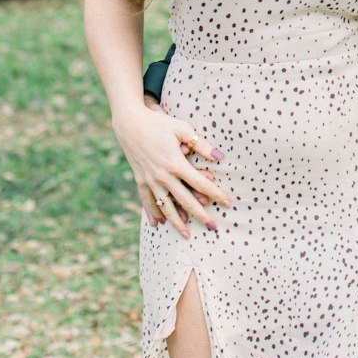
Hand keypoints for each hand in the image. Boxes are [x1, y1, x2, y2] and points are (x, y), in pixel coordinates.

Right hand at [112, 99, 231, 237]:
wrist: (129, 123)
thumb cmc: (159, 123)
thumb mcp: (181, 128)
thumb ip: (200, 144)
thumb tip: (219, 156)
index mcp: (175, 163)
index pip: (200, 183)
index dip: (215, 193)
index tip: (227, 203)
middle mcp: (163, 176)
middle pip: (185, 200)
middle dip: (200, 215)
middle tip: (213, 227)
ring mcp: (150, 181)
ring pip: (166, 207)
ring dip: (177, 221)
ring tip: (187, 235)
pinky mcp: (140, 181)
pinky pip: (148, 202)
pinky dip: (154, 213)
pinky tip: (159, 224)